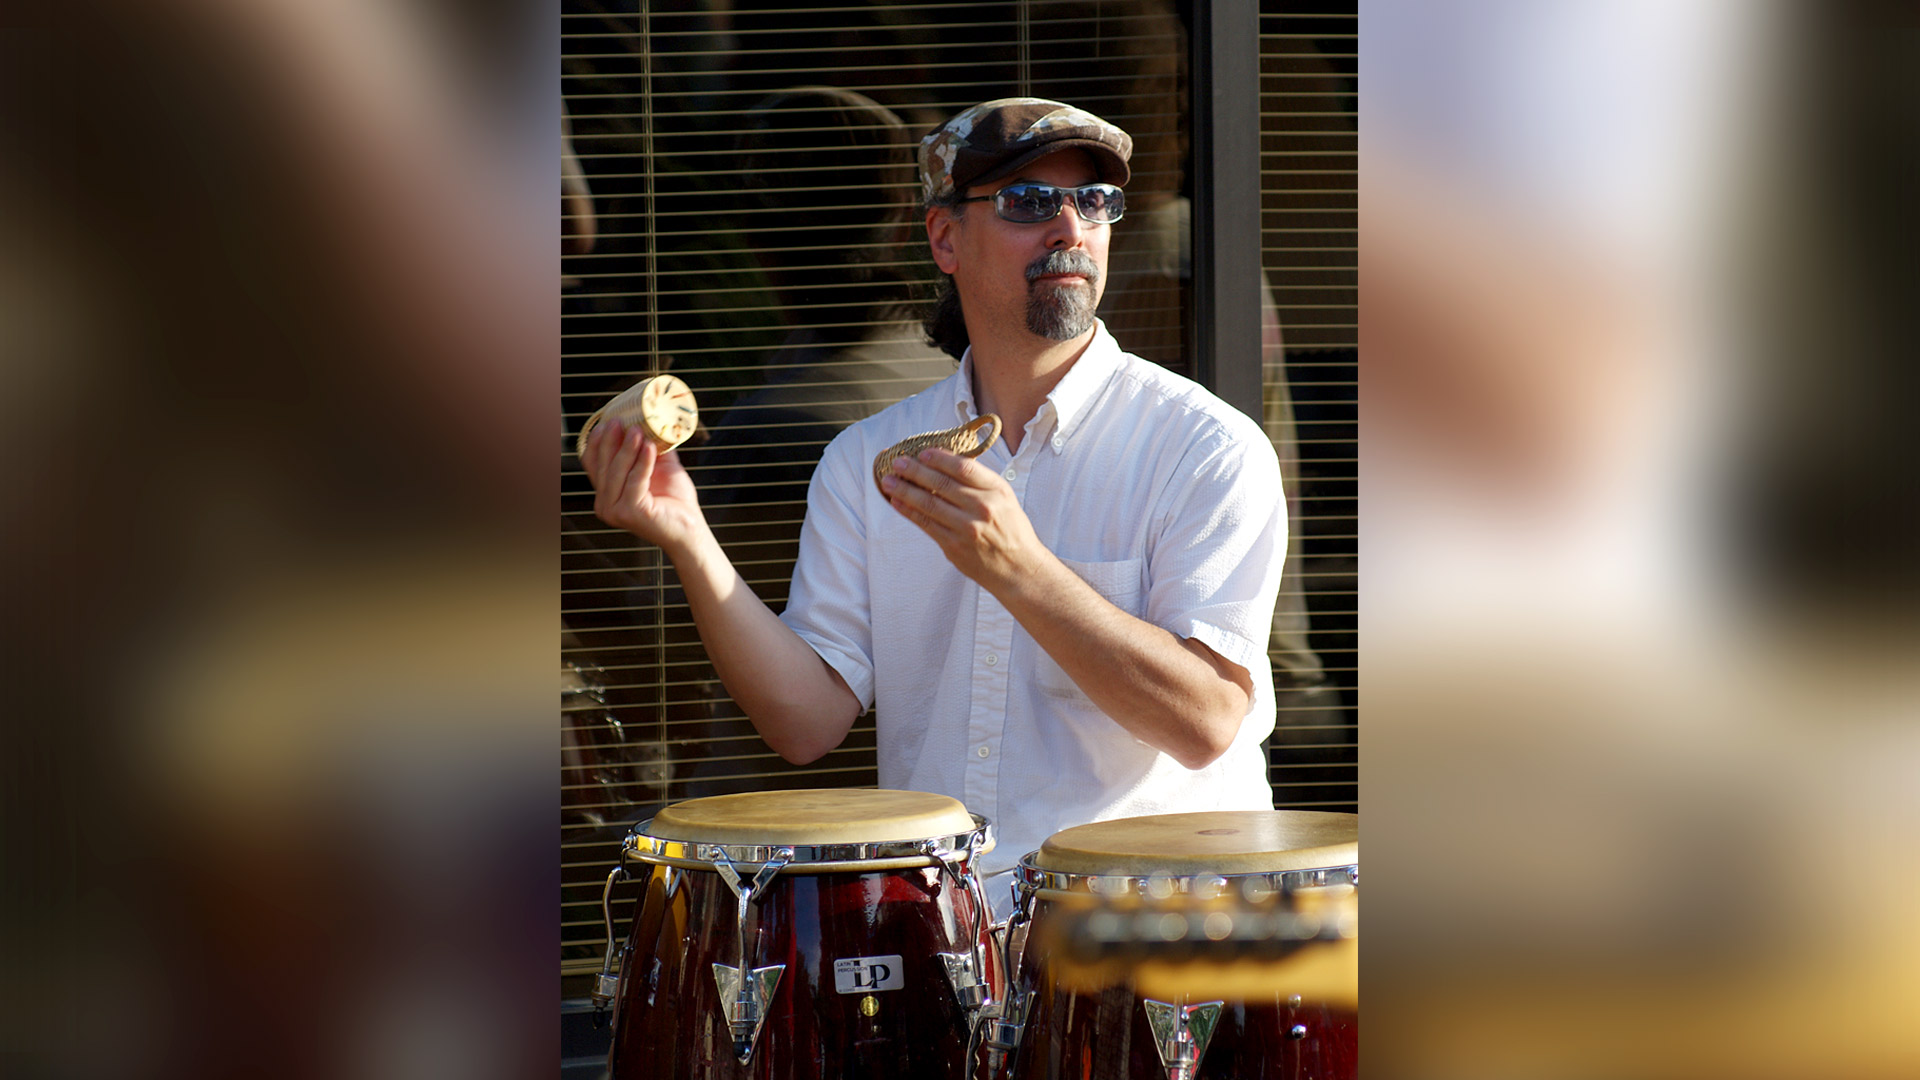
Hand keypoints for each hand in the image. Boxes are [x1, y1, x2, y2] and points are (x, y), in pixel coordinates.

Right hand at [582, 419, 704, 551]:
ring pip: (617, 472)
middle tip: (620, 420)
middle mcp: (604, 504)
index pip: (592, 463)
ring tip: (638, 429)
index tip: (607, 420)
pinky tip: (650, 446)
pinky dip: (643, 462)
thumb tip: (650, 418)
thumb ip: (650, 446)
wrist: (691, 529)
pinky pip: (635, 481)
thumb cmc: (675, 501)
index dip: (597, 441)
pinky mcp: (630, 513)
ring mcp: (615, 511)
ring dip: (627, 448)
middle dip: (611, 440)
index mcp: (606, 493)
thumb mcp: (659, 467)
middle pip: (603, 465)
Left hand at [880, 448, 1043, 591]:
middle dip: (915, 471)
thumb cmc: (1011, 530)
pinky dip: (909, 511)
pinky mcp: (954, 546)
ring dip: (905, 490)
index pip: (964, 467)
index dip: (939, 458)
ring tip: (888, 481)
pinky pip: (926, 524)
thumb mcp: (1005, 499)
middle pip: (942, 483)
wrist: (1018, 568)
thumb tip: (946, 462)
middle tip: (897, 462)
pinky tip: (897, 502)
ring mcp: (966, 528)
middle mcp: (982, 507)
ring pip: (929, 503)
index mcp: (997, 491)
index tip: (922, 452)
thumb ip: (980, 482)